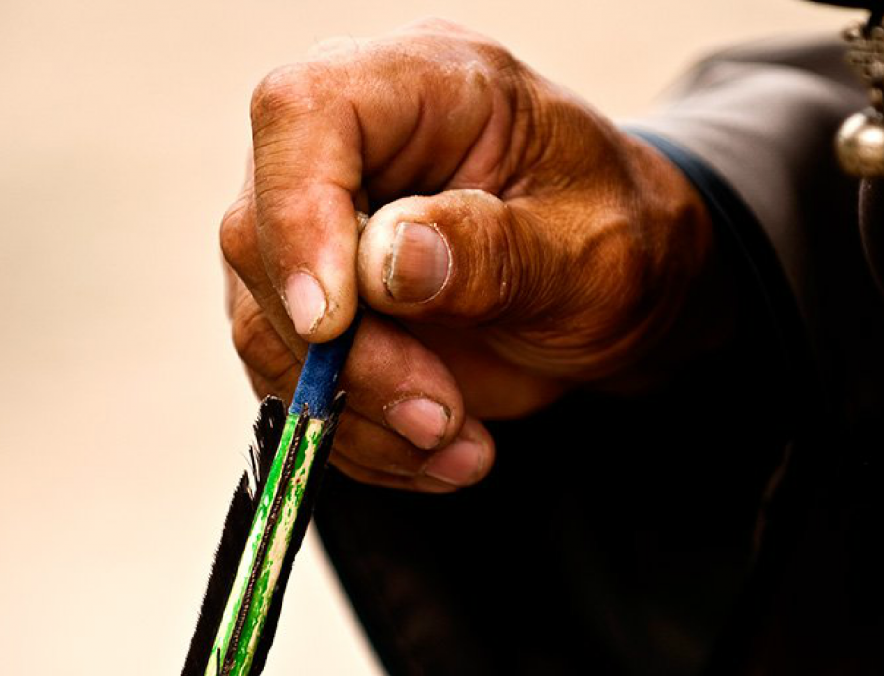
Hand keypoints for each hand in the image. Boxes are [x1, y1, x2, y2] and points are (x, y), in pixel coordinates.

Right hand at [221, 19, 718, 491]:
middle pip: (261, 233)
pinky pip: (295, 379)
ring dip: (353, 411)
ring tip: (457, 447)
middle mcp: (356, 149)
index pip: (305, 112)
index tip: (333, 321)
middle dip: (346, 354)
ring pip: (265, 323)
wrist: (621, 292)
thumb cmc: (622, 242)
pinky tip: (436, 453)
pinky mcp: (320, 304)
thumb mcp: (590, 251)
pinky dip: (357, 435)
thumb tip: (377, 266)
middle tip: (439, 417)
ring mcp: (325, 228)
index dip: (297, 214)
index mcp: (428, 86)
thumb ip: (493, 253)